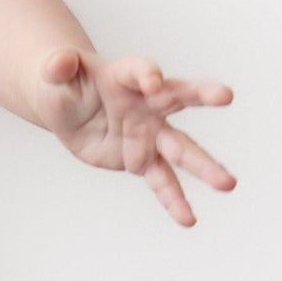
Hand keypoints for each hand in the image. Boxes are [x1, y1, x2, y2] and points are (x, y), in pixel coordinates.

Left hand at [32, 49, 235, 227]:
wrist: (68, 108)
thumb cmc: (63, 85)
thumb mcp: (53, 74)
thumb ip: (58, 67)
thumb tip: (60, 60)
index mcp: (124, 76)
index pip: (139, 70)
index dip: (147, 74)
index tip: (152, 81)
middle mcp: (146, 103)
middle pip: (178, 97)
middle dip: (201, 95)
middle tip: (226, 94)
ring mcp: (149, 133)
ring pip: (180, 148)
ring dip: (204, 165)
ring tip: (228, 183)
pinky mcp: (142, 160)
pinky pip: (161, 182)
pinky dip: (173, 201)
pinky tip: (188, 219)